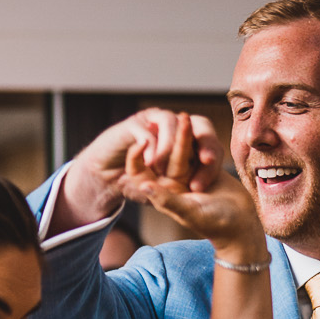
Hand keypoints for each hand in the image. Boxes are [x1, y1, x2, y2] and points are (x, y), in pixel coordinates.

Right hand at [66, 107, 221, 221]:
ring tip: (168, 168)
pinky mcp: (135, 125)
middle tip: (206, 160)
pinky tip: (151, 162)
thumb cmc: (138, 182)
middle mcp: (175, 127)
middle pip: (200, 124)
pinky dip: (151, 146)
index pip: (209, 141)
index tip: (212, 166)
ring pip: (173, 123)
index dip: (212, 151)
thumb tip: (204, 195)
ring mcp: (155, 122)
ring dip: (173, 146)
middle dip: (204, 142)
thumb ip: (184, 190)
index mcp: (188, 141)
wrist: (107, 175)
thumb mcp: (165, 191)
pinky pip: (148, 131)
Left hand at [114, 122, 264, 264]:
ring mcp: (190, 175)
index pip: (141, 174)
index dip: (136, 157)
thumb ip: (167, 199)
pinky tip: (197, 125)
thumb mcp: (190, 212)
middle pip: (166, 156)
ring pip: (184, 150)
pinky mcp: (205, 170)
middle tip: (172, 119)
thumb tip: (143, 186)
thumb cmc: (216, 224)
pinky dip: (199, 140)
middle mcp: (173, 183)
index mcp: (162, 194)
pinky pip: (198, 151)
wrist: (242, 225)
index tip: (141, 141)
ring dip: (185, 136)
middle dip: (169, 139)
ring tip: (186, 118)